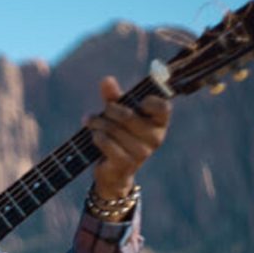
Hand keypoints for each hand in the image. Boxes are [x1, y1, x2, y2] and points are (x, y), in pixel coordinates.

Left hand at [86, 76, 171, 198]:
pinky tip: (94, 136)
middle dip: (108, 111)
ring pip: (113, 128)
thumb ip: (114, 97)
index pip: (163, 107)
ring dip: (97, 123)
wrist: (113, 172)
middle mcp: (155, 138)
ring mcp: (142, 153)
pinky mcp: (126, 163)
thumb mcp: (117, 115)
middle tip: (97, 113)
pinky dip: (96, 136)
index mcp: (159, 123)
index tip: (136, 102)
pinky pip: (106, 142)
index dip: (148, 101)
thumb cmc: (119, 136)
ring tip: (90, 122)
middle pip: (127, 115)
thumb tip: (107, 80)